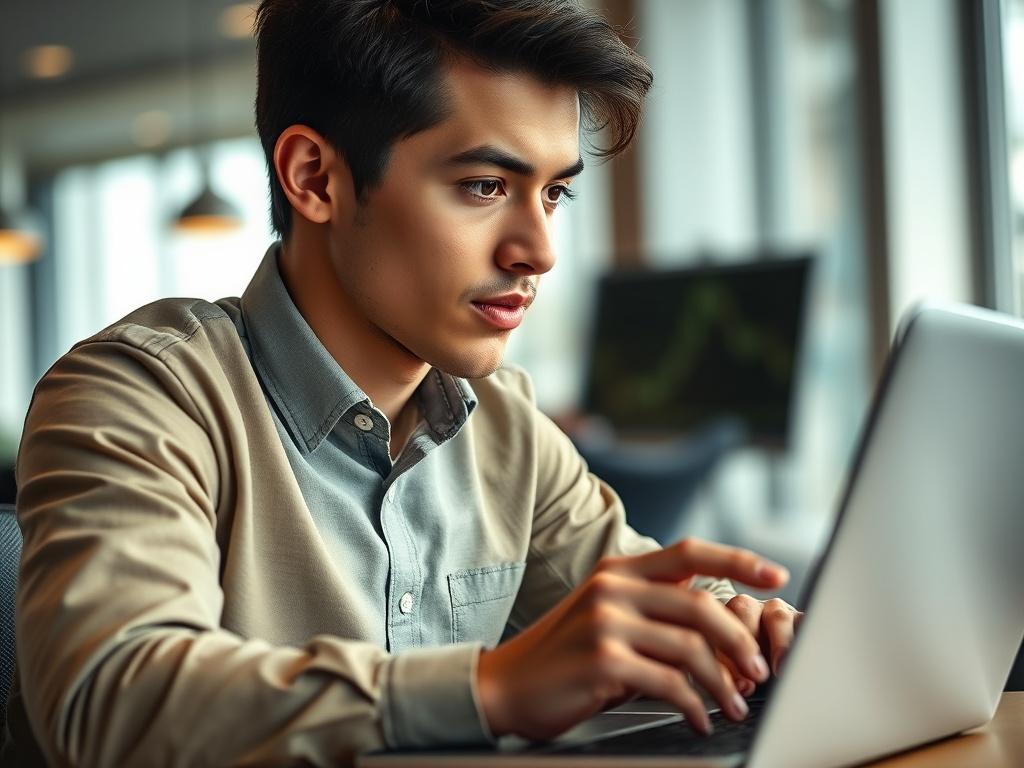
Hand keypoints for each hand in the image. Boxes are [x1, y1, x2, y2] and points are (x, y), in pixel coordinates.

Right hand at [476, 538, 788, 739]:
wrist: (506, 685)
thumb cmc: (565, 656)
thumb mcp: (607, 617)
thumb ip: (653, 610)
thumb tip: (720, 626)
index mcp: (619, 571)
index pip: (690, 552)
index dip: (738, 560)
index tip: (777, 575)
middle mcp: (613, 588)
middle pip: (701, 604)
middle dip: (740, 641)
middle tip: (759, 671)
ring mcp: (606, 623)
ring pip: (692, 647)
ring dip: (724, 683)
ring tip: (735, 705)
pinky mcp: (603, 662)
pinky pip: (670, 683)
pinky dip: (694, 706)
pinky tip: (698, 718)